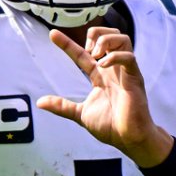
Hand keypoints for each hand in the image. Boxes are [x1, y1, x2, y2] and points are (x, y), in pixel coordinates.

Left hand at [37, 27, 173, 166]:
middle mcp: (113, 70)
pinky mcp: (135, 79)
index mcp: (101, 76)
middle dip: (96, 35)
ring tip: (95, 55)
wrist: (128, 140)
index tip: (52, 34)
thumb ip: (62, 106)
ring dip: (106, 41)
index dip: (66, 43)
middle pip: (109, 36)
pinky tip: (103, 65)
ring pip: (122, 39)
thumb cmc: (110, 127)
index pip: (82, 54)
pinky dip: (115, 56)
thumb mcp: (80, 114)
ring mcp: (125, 72)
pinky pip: (129, 57)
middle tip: (87, 50)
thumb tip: (40, 102)